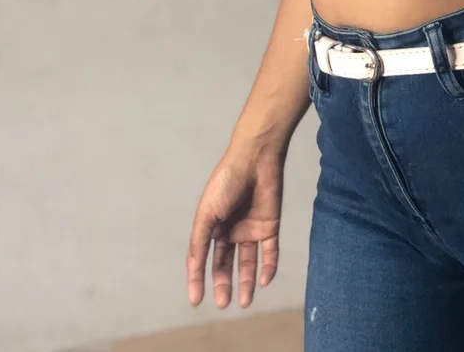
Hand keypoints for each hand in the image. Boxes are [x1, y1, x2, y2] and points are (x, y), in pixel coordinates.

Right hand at [187, 141, 284, 307]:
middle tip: (223, 304)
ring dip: (248, 282)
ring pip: (249, 261)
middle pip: (226, 263)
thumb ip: (200, 241)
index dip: (198, 278)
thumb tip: (194, 268)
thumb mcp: (207, 213)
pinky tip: (265, 282)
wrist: (256, 159)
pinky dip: (269, 266)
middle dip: (224, 284)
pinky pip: (270, 251)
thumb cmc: (227, 182)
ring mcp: (251, 228)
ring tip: (245, 302)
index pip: (203, 258)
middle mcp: (231, 229)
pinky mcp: (270, 225)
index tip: (196, 300)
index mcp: (211, 225)